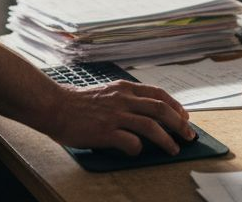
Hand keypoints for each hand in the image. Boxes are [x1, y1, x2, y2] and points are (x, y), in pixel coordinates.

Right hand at [44, 80, 194, 155]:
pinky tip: (136, 152)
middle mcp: (123, 99)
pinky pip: (131, 142)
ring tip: (173, 149)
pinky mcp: (105, 132)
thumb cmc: (77, 102)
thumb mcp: (106, 93)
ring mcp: (115, 115)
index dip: (175, 106)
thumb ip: (124, 99)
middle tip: (188, 135)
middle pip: (161, 109)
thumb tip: (144, 114)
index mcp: (124, 88)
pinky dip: (138, 149)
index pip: (158, 94)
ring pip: (151, 126)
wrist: (53, 105)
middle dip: (179, 124)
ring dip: (166, 139)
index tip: (184, 117)